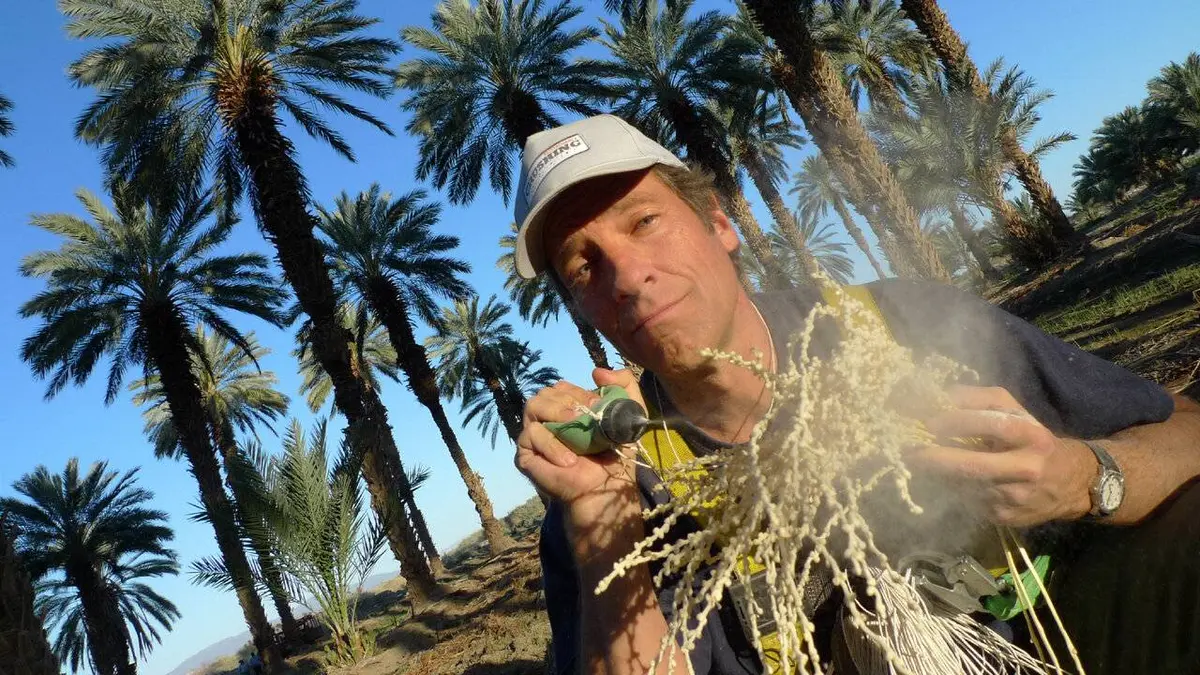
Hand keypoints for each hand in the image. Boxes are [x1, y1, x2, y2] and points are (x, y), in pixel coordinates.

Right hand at [516, 369, 647, 560]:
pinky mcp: (524, 455)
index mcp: (566, 408)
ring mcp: (533, 436)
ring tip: (576, 431)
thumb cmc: (614, 456)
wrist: (605, 490)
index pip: (562, 387)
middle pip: (545, 392)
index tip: (599, 407)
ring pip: (533, 406)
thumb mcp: (628, 416)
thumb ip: (624, 386)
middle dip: (568, 402)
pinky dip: (552, 446)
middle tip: (587, 419)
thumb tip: (597, 371)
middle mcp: (546, 419)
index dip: (580, 393)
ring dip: (558, 416)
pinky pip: (530, 436)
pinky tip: (569, 460)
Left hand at [910, 385, 1094, 526]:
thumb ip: (980, 399)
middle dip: (936, 458)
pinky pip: (968, 502)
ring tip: (918, 461)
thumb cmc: (1032, 438)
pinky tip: (944, 479)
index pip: (993, 425)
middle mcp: (1027, 469)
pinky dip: (951, 489)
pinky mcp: (1005, 518)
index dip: (958, 422)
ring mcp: (1016, 498)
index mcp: (1033, 436)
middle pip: (974, 465)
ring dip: (938, 474)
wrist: (1071, 483)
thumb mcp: (1016, 412)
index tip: (928, 421)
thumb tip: (939, 396)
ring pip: (965, 486)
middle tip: (907, 449)